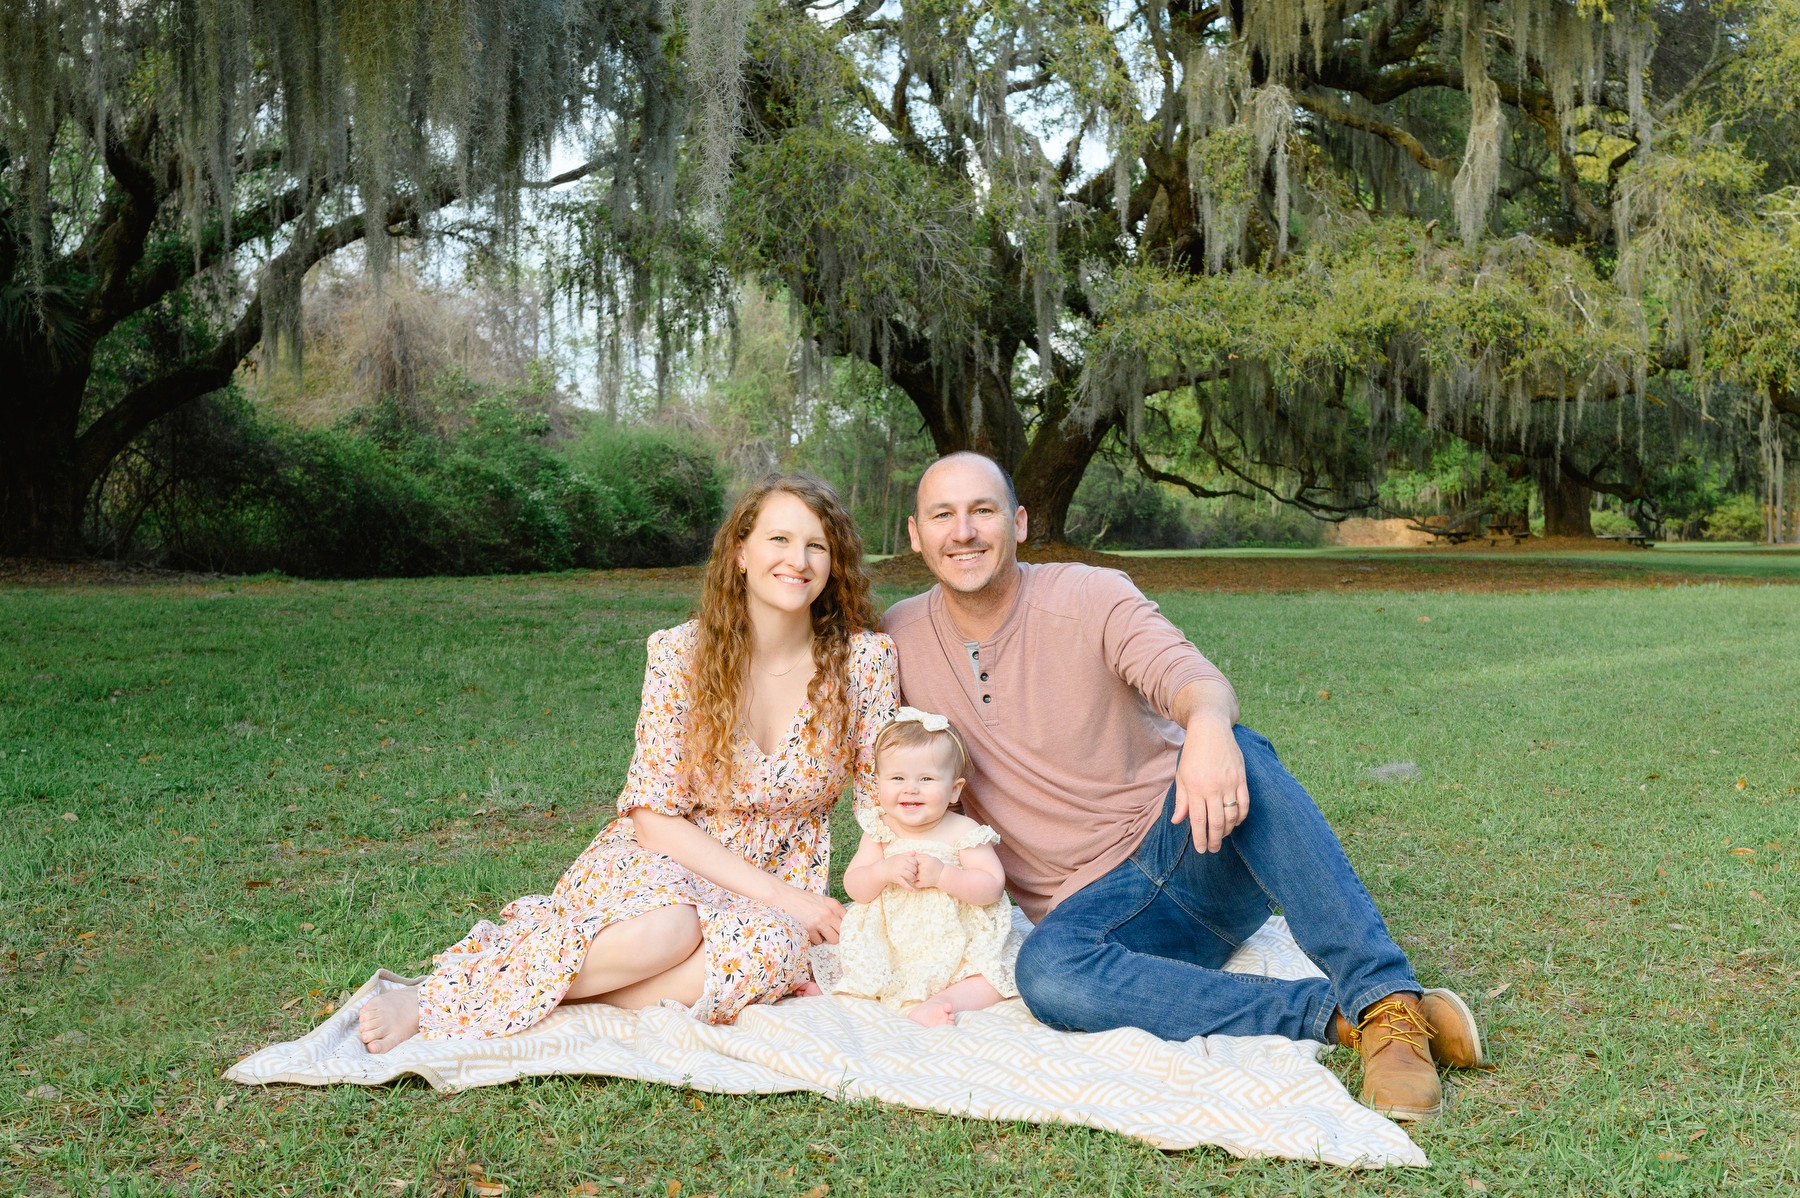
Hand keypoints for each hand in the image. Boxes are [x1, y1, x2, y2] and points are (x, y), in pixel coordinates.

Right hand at [775, 886, 844, 944]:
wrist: (784, 896)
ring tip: (818, 930)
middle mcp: (829, 913)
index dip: (845, 927)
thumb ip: (833, 911)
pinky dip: (814, 938)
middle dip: (837, 934)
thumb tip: (844, 926)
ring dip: (826, 938)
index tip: (840, 930)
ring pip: (833, 940)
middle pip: (843, 933)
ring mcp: (819, 922)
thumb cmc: (803, 899)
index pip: (849, 921)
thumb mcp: (822, 901)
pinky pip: (818, 941)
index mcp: (834, 904)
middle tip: (829, 932)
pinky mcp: (809, 929)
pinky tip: (808, 929)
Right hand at [885, 852, 918, 889]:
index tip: (914, 868)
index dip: (916, 865)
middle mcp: (901, 864)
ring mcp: (899, 871)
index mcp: (903, 857)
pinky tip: (913, 891)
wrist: (881, 870)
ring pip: (911, 875)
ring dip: (913, 878)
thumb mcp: (898, 856)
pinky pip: (904, 884)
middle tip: (914, 874)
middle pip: (914, 868)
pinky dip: (909, 888)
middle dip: (915, 872)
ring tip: (912, 879)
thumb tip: (915, 852)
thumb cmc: (891, 862)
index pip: (915, 861)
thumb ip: (907, 854)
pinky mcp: (896, 878)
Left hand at [913, 853, 944, 888]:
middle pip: (912, 868)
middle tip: (917, 870)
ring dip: (914, 876)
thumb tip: (914, 854)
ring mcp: (922, 876)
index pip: (914, 860)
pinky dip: (917, 883)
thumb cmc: (938, 866)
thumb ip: (923, 855)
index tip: (917, 864)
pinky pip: (915, 883)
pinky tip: (920, 881)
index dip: (914, 862)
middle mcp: (923, 868)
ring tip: (918, 875)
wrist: (944, 876)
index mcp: (925, 861)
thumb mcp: (932, 858)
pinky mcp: (923, 883)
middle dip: (914, 869)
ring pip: (912, 875)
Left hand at [1172, 714, 1248, 853]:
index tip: (1202, 850)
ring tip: (1222, 836)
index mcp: (1195, 788)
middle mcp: (1212, 787)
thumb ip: (1181, 800)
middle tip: (1213, 849)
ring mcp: (1229, 783)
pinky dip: (1241, 817)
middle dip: (1215, 839)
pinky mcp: (1241, 778)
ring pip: (1232, 816)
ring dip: (1228, 830)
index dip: (1200, 838)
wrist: (1210, 730)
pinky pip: (1244, 804)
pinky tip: (1235, 822)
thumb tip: (1177, 821)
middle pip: (1217, 822)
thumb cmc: (1193, 754)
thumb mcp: (1181, 776)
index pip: (1198, 820)